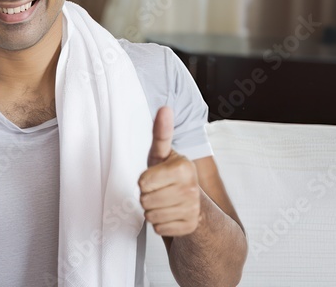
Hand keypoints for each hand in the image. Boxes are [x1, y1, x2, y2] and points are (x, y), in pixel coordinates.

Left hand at [139, 106, 200, 236]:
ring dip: (152, 210)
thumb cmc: (170, 173)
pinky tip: (170, 214)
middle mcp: (191, 189)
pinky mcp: (190, 227)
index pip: (142, 182)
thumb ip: (161, 132)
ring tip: (164, 201)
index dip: (144, 181)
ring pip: (151, 216)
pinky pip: (159, 228)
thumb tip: (164, 107)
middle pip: (145, 200)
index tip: (156, 176)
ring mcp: (193, 209)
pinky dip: (160, 223)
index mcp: (183, 167)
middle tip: (160, 190)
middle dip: (147, 196)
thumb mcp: (162, 153)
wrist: (191, 200)